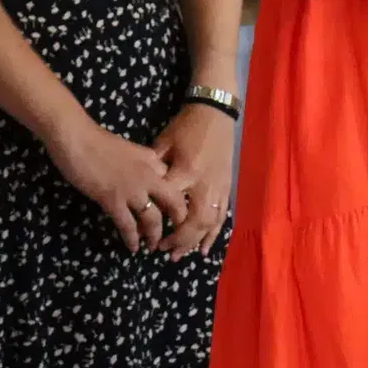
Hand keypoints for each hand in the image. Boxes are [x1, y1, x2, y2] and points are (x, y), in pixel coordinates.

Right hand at [44, 115, 189, 253]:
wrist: (76, 137)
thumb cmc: (97, 140)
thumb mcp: (128, 150)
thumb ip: (140, 164)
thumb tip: (146, 177)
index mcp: (152, 160)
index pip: (174, 182)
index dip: (177, 199)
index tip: (177, 212)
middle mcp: (149, 175)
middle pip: (173, 202)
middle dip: (177, 221)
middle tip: (175, 234)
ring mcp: (132, 189)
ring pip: (153, 219)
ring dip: (154, 235)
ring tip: (153, 246)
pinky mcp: (113, 200)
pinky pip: (128, 225)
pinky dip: (132, 239)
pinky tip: (132, 247)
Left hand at [153, 102, 235, 259]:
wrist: (215, 112)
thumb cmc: (186, 126)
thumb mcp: (164, 143)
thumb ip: (154, 167)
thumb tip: (141, 188)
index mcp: (186, 171)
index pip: (169, 204)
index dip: (156, 220)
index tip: (143, 232)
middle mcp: (204, 184)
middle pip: (193, 221)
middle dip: (178, 240)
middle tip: (162, 251)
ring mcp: (218, 187)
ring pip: (208, 223)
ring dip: (194, 241)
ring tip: (179, 255)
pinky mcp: (226, 187)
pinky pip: (221, 216)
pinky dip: (213, 234)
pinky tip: (204, 249)